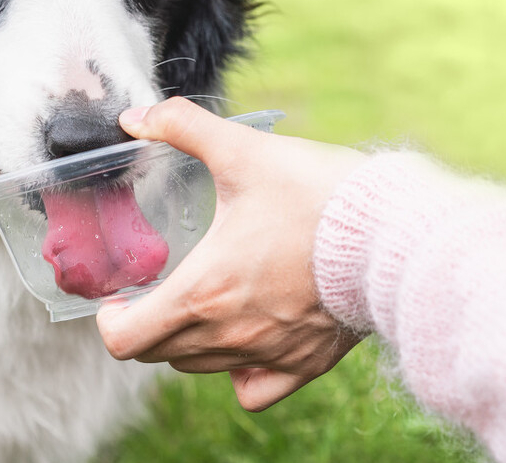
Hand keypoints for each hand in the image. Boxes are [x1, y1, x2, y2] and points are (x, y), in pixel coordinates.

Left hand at [96, 97, 367, 411]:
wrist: (394, 232)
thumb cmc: (318, 194)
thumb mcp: (243, 149)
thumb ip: (182, 127)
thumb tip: (136, 116)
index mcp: (203, 292)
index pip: (125, 340)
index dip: (111, 320)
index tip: (119, 298)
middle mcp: (229, 335)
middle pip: (157, 355)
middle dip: (144, 325)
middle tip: (155, 291)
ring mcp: (268, 354)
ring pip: (200, 368)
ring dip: (185, 341)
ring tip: (198, 303)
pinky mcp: (306, 362)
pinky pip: (254, 389)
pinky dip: (238, 372)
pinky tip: (243, 339)